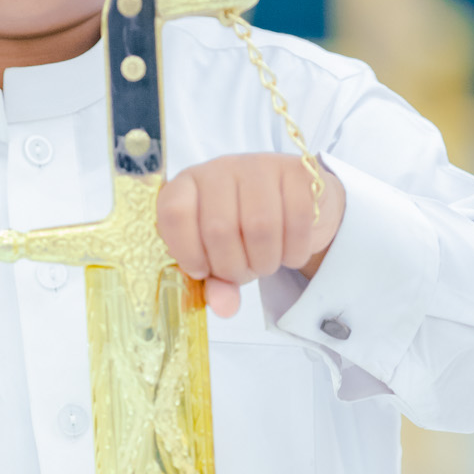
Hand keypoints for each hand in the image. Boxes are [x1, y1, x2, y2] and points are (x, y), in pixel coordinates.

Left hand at [156, 153, 345, 316]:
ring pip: (260, 226)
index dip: (187, 252)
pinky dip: (294, 251)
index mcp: (188, 185)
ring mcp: (260, 165)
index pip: (174, 213)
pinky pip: (297, 219)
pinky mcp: (298, 172)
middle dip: (232, 267)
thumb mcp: (220, 258)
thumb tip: (224, 307)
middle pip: (219, 228)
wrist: (295, 204)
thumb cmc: (245, 231)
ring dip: (265, 261)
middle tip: (242, 273)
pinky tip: (290, 253)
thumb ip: (215, 283)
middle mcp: (220, 169)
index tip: (202, 271)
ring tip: (266, 264)